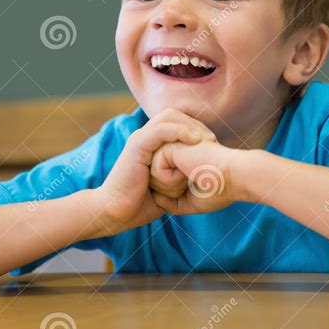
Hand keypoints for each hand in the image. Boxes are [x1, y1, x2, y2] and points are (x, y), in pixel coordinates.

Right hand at [93, 109, 215, 234]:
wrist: (116, 214)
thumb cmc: (141, 204)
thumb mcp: (168, 188)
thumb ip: (180, 177)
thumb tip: (201, 177)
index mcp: (151, 144)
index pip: (176, 121)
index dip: (196, 127)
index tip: (212, 143)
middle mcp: (145, 137)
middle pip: (174, 115)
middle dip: (196, 124)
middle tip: (212, 140)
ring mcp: (140, 140)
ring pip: (168, 117)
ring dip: (190, 125)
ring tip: (205, 140)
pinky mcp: (137, 146)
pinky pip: (161, 130)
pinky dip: (179, 131)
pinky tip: (194, 140)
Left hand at [149, 140, 247, 214]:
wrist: (232, 178)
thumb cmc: (218, 190)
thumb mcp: (190, 201)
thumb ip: (171, 201)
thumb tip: (155, 198)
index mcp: (181, 162)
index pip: (161, 186)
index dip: (175, 195)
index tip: (198, 186)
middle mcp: (174, 152)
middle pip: (153, 182)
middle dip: (171, 191)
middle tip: (195, 180)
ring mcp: (171, 146)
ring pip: (152, 177)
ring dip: (171, 186)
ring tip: (191, 175)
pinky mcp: (169, 144)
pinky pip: (156, 171)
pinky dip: (171, 179)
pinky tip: (187, 170)